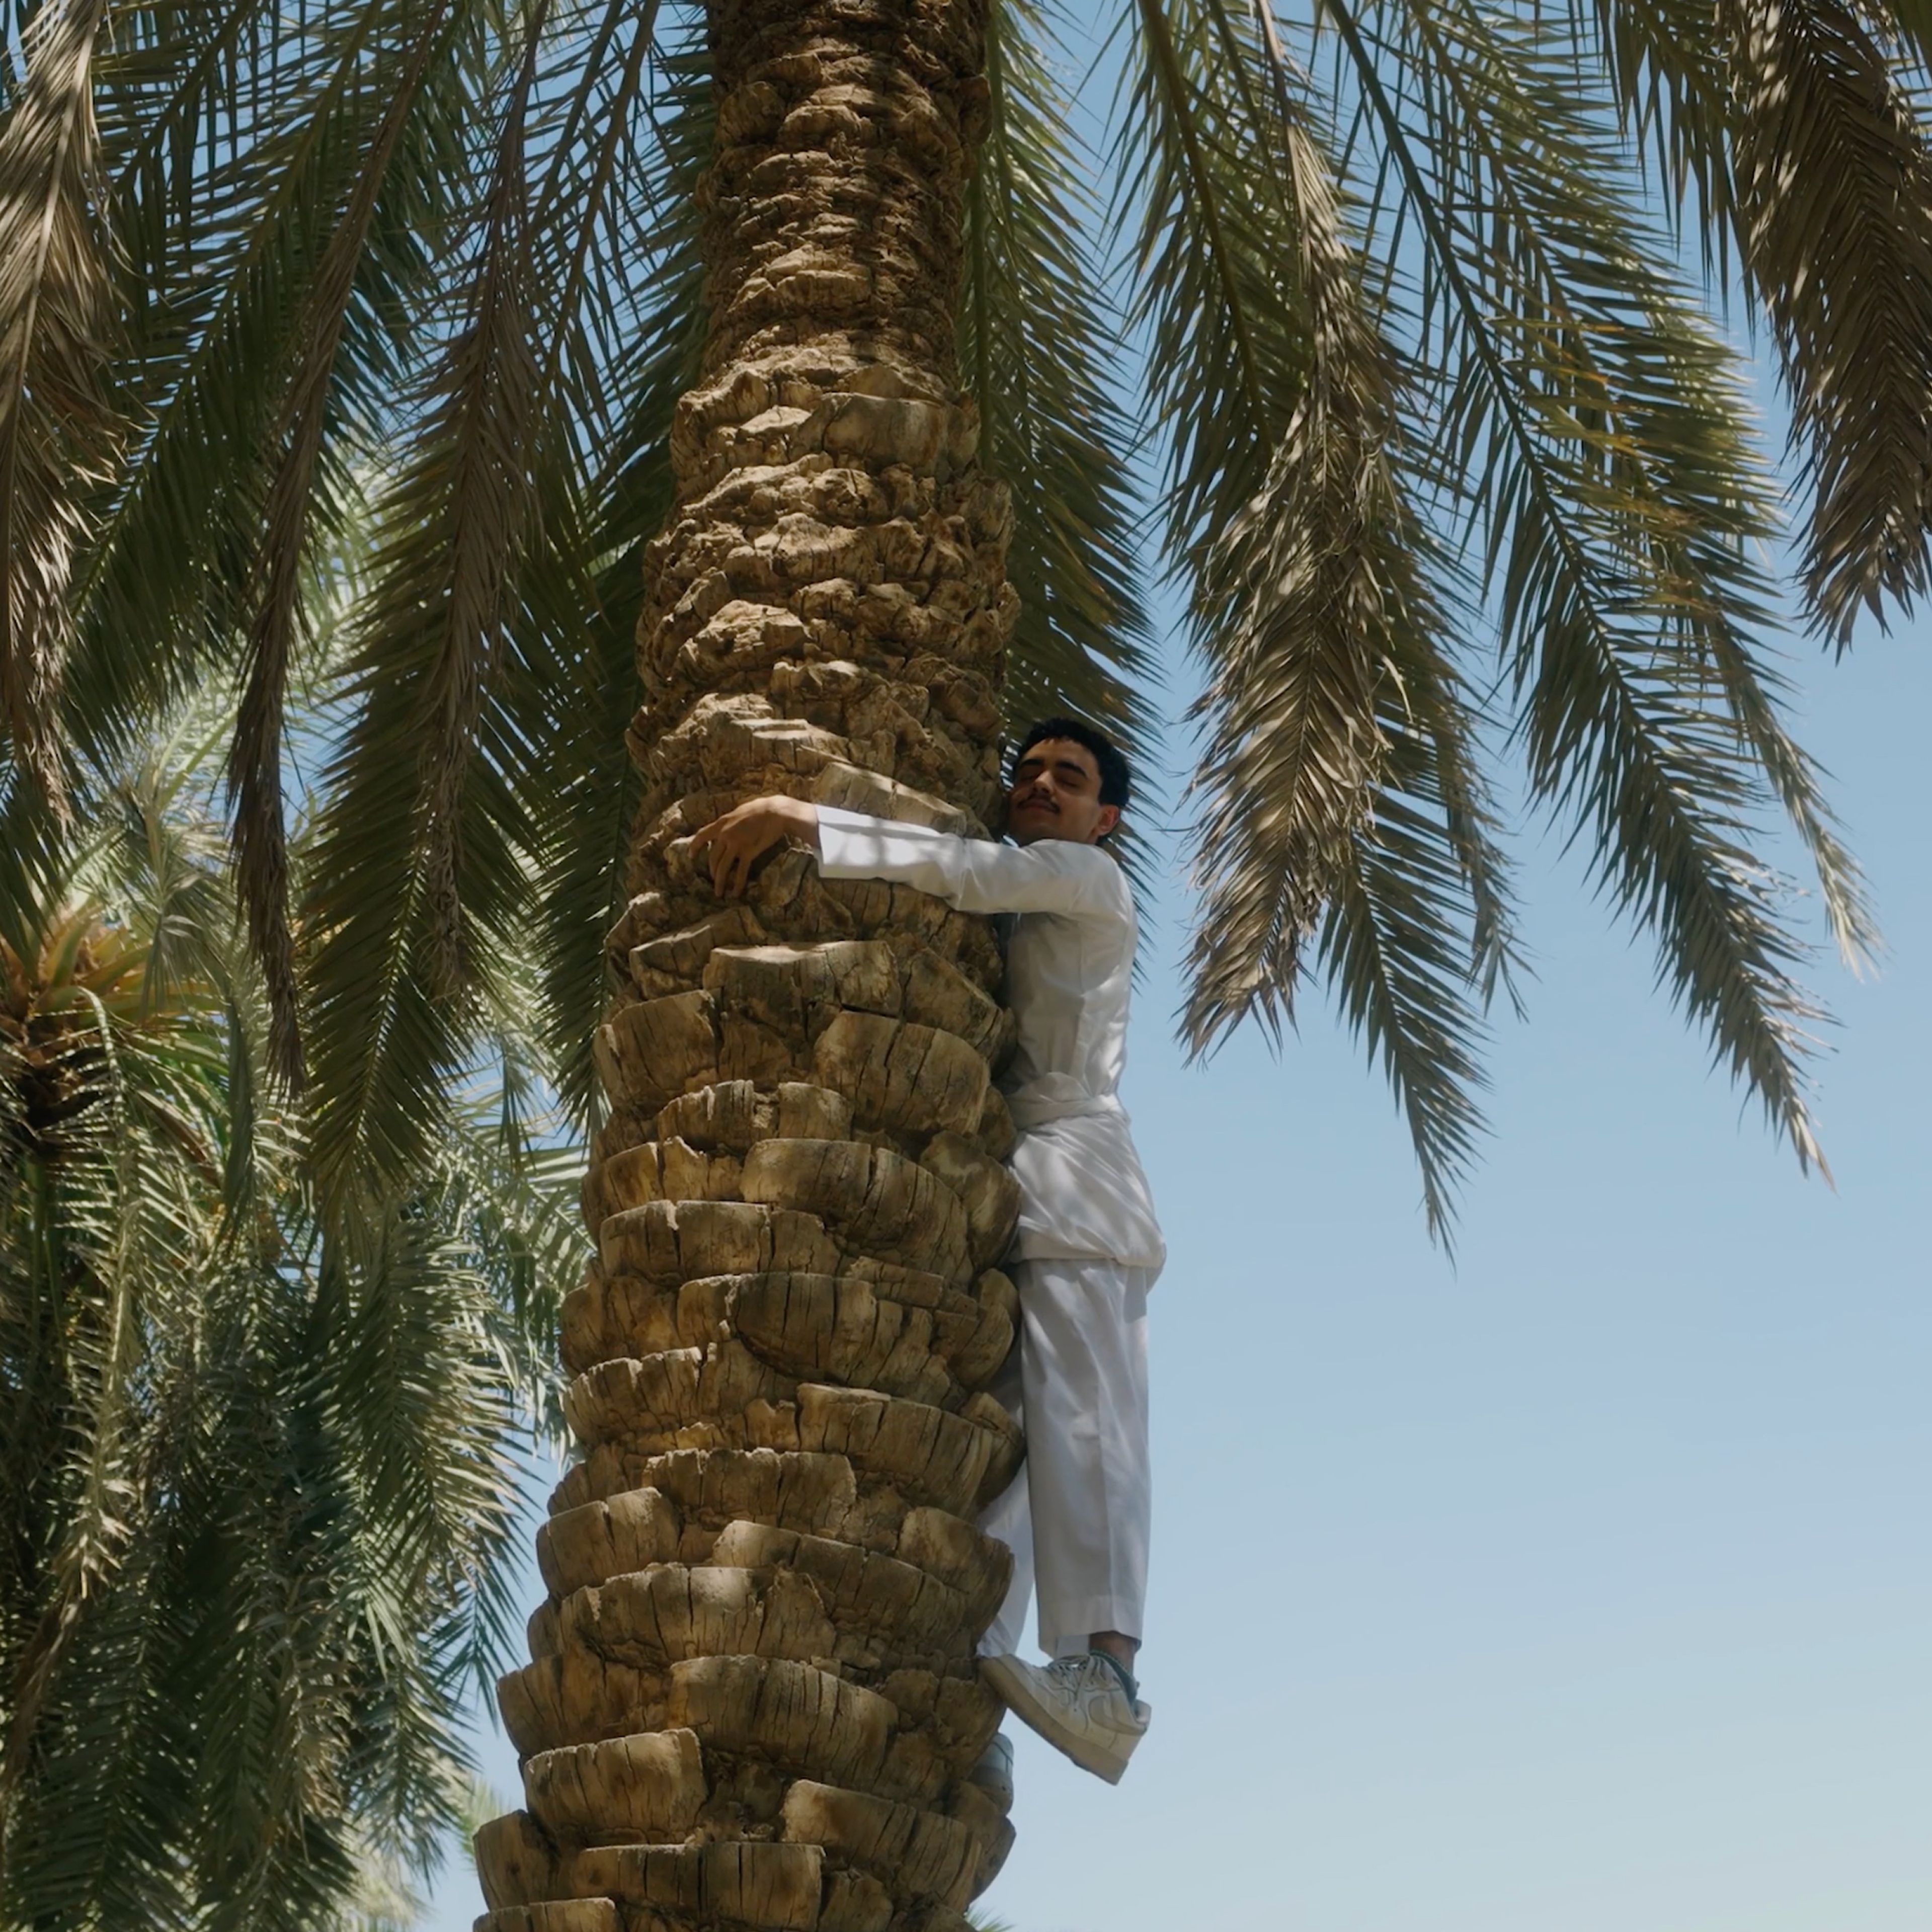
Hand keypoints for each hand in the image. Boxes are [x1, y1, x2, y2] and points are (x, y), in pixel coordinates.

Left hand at [688, 794, 817, 897]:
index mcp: (722, 822)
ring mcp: (736, 844)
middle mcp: (725, 834)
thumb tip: (727, 827)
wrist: (776, 812)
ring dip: (719, 882)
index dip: (695, 847)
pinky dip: (737, 884)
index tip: (691, 856)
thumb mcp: (739, 811)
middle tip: (713, 880)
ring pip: (722, 867)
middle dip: (712, 871)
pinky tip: (736, 893)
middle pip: (713, 857)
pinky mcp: (748, 852)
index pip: (702, 835)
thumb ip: (731, 822)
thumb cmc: (761, 808)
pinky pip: (740, 872)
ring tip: (719, 893)